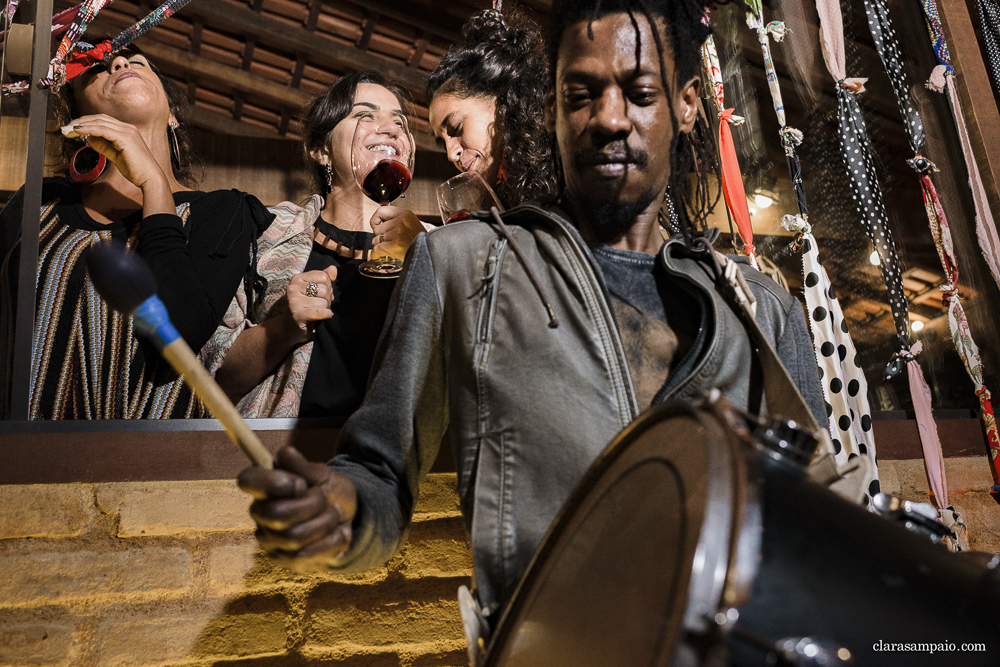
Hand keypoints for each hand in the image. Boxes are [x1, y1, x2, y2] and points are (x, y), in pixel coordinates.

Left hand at [62, 115, 168, 190]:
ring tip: (69, 129)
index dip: (87, 122)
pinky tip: (78, 131)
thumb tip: (90, 139)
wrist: (150, 178)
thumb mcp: (116, 157)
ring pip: (99, 122)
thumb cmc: (136, 170)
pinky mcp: (125, 138)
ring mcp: (127, 131)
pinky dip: (89, 129)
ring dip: (82, 124)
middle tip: (67, 127)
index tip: (74, 128)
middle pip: (99, 118)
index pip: (103, 121)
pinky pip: (102, 130)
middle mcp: (128, 128)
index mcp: (127, 131)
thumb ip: (104, 147)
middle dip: (81, 121)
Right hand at [238, 446, 357, 571]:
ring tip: (335, 513)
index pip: (248, 480)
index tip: (300, 483)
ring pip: (294, 536)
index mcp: (265, 487)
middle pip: (276, 514)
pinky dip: (331, 539)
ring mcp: (271, 540)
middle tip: (325, 497)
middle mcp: (261, 514)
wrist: (349, 518)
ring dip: (325, 522)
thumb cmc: (329, 491)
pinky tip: (338, 532)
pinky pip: (307, 555)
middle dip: (311, 504)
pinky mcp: (286, 561)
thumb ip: (304, 466)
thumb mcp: (323, 475)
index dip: (273, 481)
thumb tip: (285, 454)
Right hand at [284, 266, 336, 342]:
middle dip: (327, 299)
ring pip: (324, 302)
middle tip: (320, 305)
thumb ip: (324, 278)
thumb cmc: (305, 306)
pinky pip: (321, 312)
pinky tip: (323, 316)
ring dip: (325, 308)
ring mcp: (294, 301)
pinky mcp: (297, 314)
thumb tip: (333, 269)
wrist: (290, 327)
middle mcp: (293, 287)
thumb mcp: (314, 290)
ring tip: (317, 311)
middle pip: (325, 289)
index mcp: (297, 278)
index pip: (324, 276)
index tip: (321, 295)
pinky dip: (326, 315)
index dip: (328, 287)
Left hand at [370, 205, 424, 260]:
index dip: (375, 220)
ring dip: (381, 247)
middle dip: (380, 238)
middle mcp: (402, 222)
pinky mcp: (396, 245)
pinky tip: (384, 255)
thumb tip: (376, 225)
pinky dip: (377, 255)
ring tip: (392, 249)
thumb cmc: (420, 243)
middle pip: (377, 229)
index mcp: (406, 214)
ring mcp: (399, 233)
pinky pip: (377, 249)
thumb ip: (395, 221)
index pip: (381, 211)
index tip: (377, 226)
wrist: (429, 254)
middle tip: (390, 243)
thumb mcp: (411, 224)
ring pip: (376, 240)